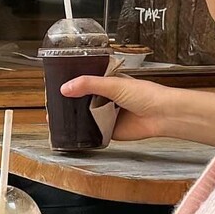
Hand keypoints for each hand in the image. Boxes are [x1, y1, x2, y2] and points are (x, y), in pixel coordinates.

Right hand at [60, 74, 179, 140]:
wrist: (161, 116)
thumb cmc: (146, 95)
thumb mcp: (113, 84)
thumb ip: (89, 84)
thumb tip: (66, 88)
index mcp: (108, 82)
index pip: (85, 80)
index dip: (71, 83)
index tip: (56, 86)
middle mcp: (107, 98)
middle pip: (83, 100)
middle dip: (71, 103)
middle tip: (54, 106)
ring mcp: (108, 115)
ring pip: (87, 116)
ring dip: (76, 118)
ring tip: (58, 119)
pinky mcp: (111, 131)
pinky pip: (94, 132)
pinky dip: (85, 133)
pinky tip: (74, 132)